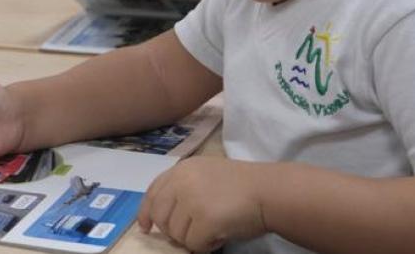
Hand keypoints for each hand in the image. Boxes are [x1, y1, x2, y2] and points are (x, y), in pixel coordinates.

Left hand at [137, 156, 267, 250]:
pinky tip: (221, 235)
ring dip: (193, 239)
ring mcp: (191, 200)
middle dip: (174, 231)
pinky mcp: (204, 219)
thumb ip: (184, 189)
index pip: (153, 192)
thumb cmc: (243, 186)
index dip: (146, 212)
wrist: (269, 191)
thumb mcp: (206, 175)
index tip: (146, 227)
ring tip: (215, 228)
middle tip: (194, 233)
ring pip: (176, 234)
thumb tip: (165, 219)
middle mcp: (181, 181)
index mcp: (182, 169)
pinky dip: (206, 246)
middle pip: (161, 217)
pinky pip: (194, 245)